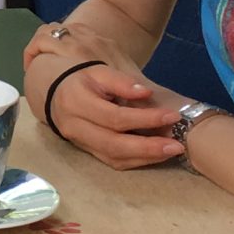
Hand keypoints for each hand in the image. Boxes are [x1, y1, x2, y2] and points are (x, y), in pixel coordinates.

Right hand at [22, 20, 181, 169]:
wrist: (55, 92)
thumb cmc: (82, 78)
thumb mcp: (98, 71)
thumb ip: (120, 81)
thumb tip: (145, 93)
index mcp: (76, 102)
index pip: (115, 116)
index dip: (145, 118)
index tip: (173, 115)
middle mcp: (75, 126)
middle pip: (114, 143)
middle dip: (148, 147)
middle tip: (177, 145)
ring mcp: (80, 142)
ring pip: (114, 157)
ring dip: (145, 157)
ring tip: (172, 151)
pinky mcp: (87, 151)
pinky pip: (113, 162)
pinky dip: (137, 161)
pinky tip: (157, 155)